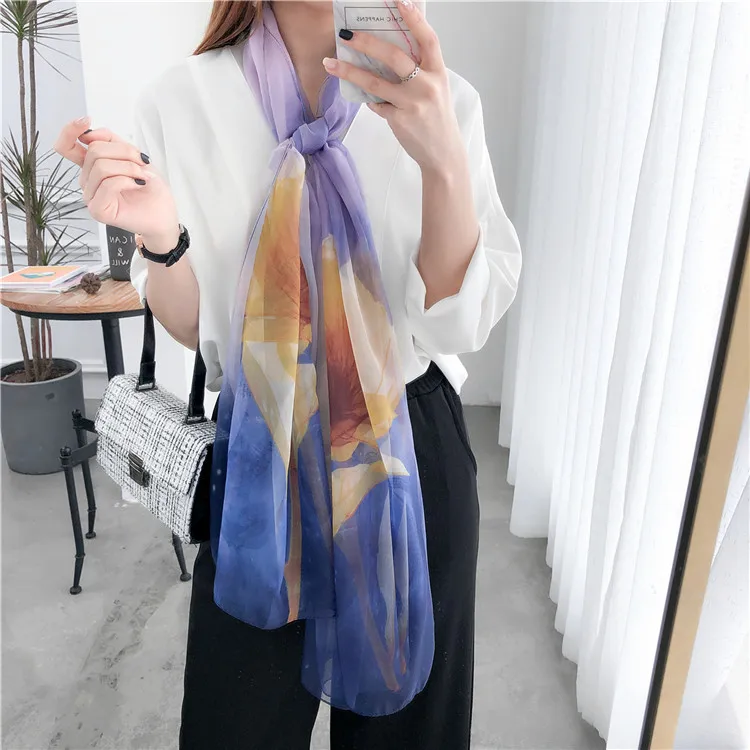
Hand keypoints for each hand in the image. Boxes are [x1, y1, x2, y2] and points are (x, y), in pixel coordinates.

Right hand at [53, 116, 179, 250]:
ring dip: (129, 167)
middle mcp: (88, 180)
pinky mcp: (98, 210)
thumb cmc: (150, 187)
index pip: (67, 146)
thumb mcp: (133, 155)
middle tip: (142, 162)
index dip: (70, 130)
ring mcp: (91, 196)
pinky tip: (138, 185)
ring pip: (101, 166)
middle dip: (124, 152)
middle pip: (94, 151)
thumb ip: (111, 141)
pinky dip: (127, 180)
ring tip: (142, 176)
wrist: (164, 213)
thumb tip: (90, 133)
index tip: (86, 120)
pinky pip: (108, 184)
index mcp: (92, 166)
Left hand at [324, 0, 464, 174]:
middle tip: (346, 35)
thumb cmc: (437, 118)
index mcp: (438, 72)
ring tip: (331, 63)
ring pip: (376, 82)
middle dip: (367, 42)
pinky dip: (369, 100)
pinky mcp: (400, 120)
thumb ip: (419, 70)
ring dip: (350, 71)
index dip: (414, 18)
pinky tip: (365, 96)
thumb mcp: (436, 89)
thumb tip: (387, 51)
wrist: (443, 154)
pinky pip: (377, 104)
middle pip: (394, 56)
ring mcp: (413, 103)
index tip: (399, 1)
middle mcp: (427, 85)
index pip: (428, 38)